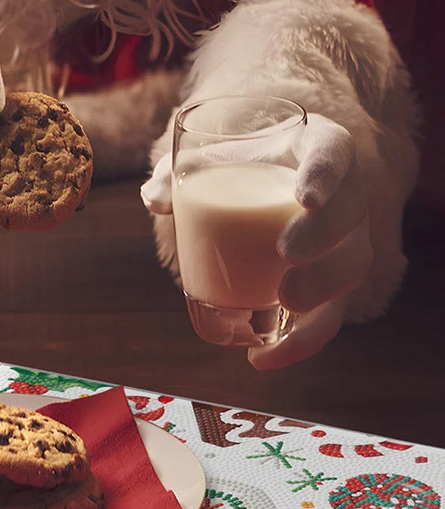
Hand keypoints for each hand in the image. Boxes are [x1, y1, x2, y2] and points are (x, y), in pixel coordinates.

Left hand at [141, 113, 370, 367]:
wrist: (254, 195)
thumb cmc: (232, 171)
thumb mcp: (201, 164)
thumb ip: (173, 174)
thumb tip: (155, 200)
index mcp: (314, 151)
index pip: (333, 152)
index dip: (325, 173)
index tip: (305, 197)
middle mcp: (340, 196)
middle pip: (350, 212)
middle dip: (324, 235)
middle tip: (286, 254)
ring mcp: (341, 242)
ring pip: (352, 264)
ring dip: (323, 288)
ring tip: (284, 300)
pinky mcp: (327, 287)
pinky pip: (327, 317)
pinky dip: (299, 342)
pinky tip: (263, 358)